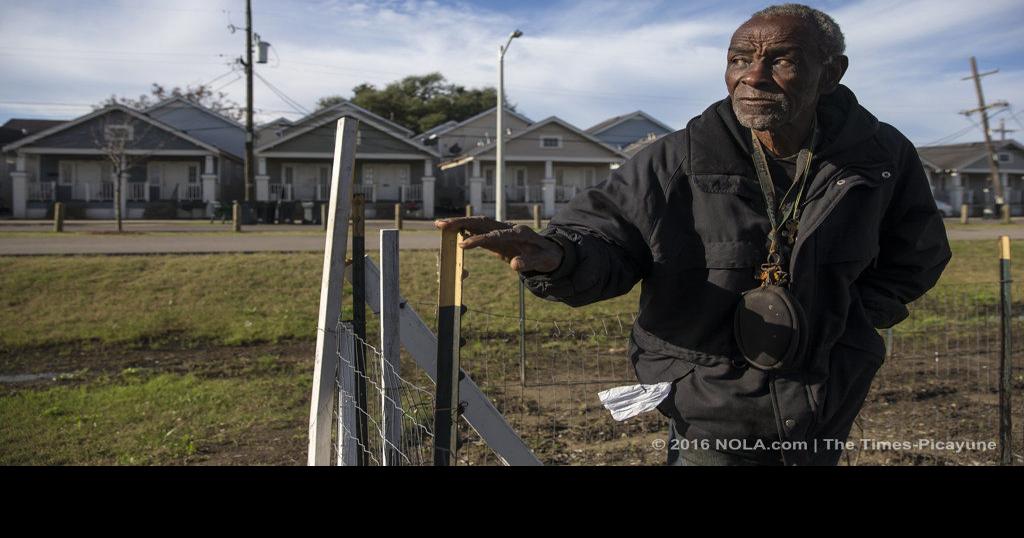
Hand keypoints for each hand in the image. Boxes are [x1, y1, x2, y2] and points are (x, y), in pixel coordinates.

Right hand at [434, 216, 563, 272]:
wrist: (550, 251)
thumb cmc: (547, 257)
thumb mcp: (544, 262)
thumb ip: (530, 263)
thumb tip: (514, 265)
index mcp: (519, 233)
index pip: (496, 235)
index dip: (479, 240)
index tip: (462, 245)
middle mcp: (508, 228)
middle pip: (482, 222)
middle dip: (461, 222)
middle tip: (441, 224)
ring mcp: (502, 231)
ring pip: (478, 224)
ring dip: (459, 223)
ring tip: (439, 225)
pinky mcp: (497, 237)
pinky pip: (479, 232)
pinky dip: (464, 230)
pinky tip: (450, 231)